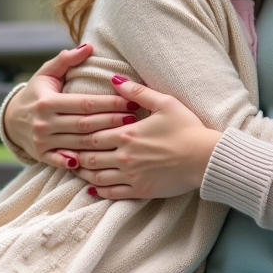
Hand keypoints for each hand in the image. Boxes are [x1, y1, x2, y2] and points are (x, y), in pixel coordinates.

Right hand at [2, 44, 135, 168]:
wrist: (10, 119)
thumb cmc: (36, 92)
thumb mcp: (47, 73)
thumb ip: (66, 60)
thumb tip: (89, 46)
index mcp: (48, 102)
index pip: (85, 103)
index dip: (109, 102)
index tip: (130, 100)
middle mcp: (44, 122)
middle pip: (85, 124)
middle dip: (112, 121)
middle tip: (134, 118)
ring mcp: (42, 141)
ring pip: (79, 144)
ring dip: (104, 142)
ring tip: (126, 136)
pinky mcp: (41, 156)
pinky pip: (63, 162)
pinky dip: (80, 163)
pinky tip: (99, 161)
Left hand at [73, 76, 222, 200]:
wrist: (205, 157)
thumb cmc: (187, 128)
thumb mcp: (164, 102)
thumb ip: (137, 92)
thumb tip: (115, 79)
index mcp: (128, 133)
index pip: (93, 134)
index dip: (79, 133)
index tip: (71, 131)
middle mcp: (125, 155)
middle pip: (90, 156)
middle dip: (77, 153)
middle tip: (67, 151)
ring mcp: (131, 175)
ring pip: (97, 176)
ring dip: (84, 173)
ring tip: (76, 168)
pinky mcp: (140, 190)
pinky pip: (112, 193)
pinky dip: (98, 191)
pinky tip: (92, 189)